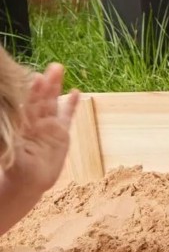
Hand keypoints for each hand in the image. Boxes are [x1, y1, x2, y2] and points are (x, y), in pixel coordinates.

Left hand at [6, 63, 79, 195]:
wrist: (27, 184)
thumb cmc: (14, 170)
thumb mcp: (10, 154)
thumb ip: (12, 140)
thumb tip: (14, 121)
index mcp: (21, 125)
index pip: (27, 105)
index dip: (31, 92)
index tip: (35, 78)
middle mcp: (34, 122)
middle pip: (41, 99)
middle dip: (46, 83)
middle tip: (52, 67)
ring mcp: (48, 126)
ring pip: (53, 103)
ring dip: (56, 87)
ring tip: (59, 70)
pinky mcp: (61, 133)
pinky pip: (67, 116)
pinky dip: (71, 105)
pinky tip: (76, 92)